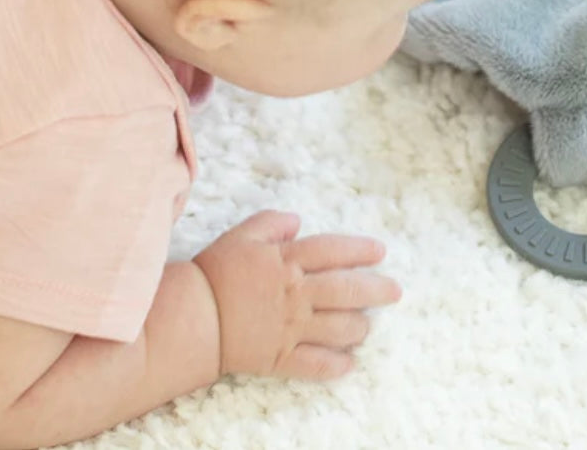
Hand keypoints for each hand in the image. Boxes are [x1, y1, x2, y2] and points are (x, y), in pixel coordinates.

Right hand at [194, 211, 399, 380]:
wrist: (190, 319)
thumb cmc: (215, 273)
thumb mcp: (242, 235)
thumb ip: (272, 223)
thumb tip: (297, 221)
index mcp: (289, 261)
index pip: (334, 251)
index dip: (360, 250)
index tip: (380, 252)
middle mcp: (297, 294)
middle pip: (347, 290)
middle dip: (376, 290)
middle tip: (395, 291)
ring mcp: (291, 327)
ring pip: (338, 327)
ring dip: (359, 326)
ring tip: (368, 325)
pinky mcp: (280, 357)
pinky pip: (314, 364)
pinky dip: (335, 365)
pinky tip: (349, 364)